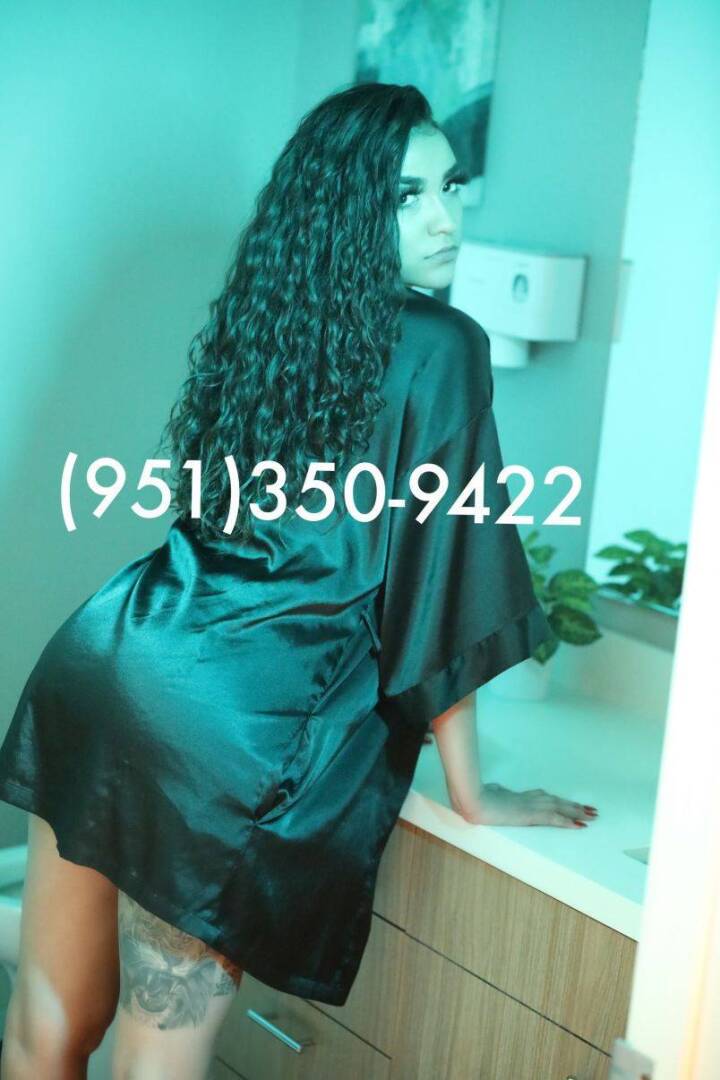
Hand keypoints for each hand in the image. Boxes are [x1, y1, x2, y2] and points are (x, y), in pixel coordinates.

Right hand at [451, 783, 598, 827]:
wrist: (477, 800)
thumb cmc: (480, 797)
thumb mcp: (492, 794)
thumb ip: (498, 793)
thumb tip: (497, 791)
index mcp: (524, 796)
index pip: (548, 798)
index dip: (561, 802)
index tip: (572, 804)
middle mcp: (532, 798)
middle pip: (559, 801)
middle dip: (576, 806)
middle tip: (592, 809)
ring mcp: (533, 805)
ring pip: (561, 808)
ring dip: (578, 812)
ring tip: (592, 815)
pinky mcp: (532, 815)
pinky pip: (555, 818)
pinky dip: (568, 822)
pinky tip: (580, 825)